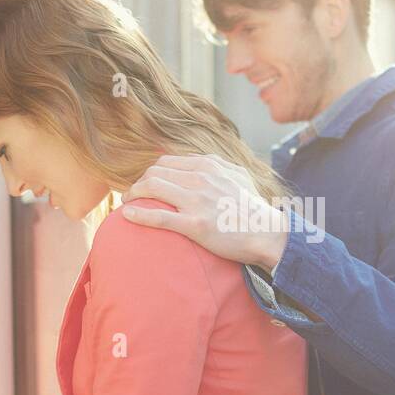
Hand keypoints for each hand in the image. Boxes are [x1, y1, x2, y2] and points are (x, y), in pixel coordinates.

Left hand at [121, 154, 288, 269]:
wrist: (267, 233)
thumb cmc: (253, 208)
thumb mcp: (239, 175)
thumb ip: (219, 165)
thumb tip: (204, 162)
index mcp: (209, 165)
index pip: (166, 162)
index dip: (150, 173)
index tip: (145, 184)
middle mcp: (201, 178)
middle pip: (154, 173)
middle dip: (138, 183)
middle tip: (132, 195)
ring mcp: (197, 201)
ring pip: (152, 188)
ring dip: (133, 195)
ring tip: (126, 203)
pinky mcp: (195, 224)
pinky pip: (159, 216)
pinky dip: (138, 214)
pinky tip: (127, 215)